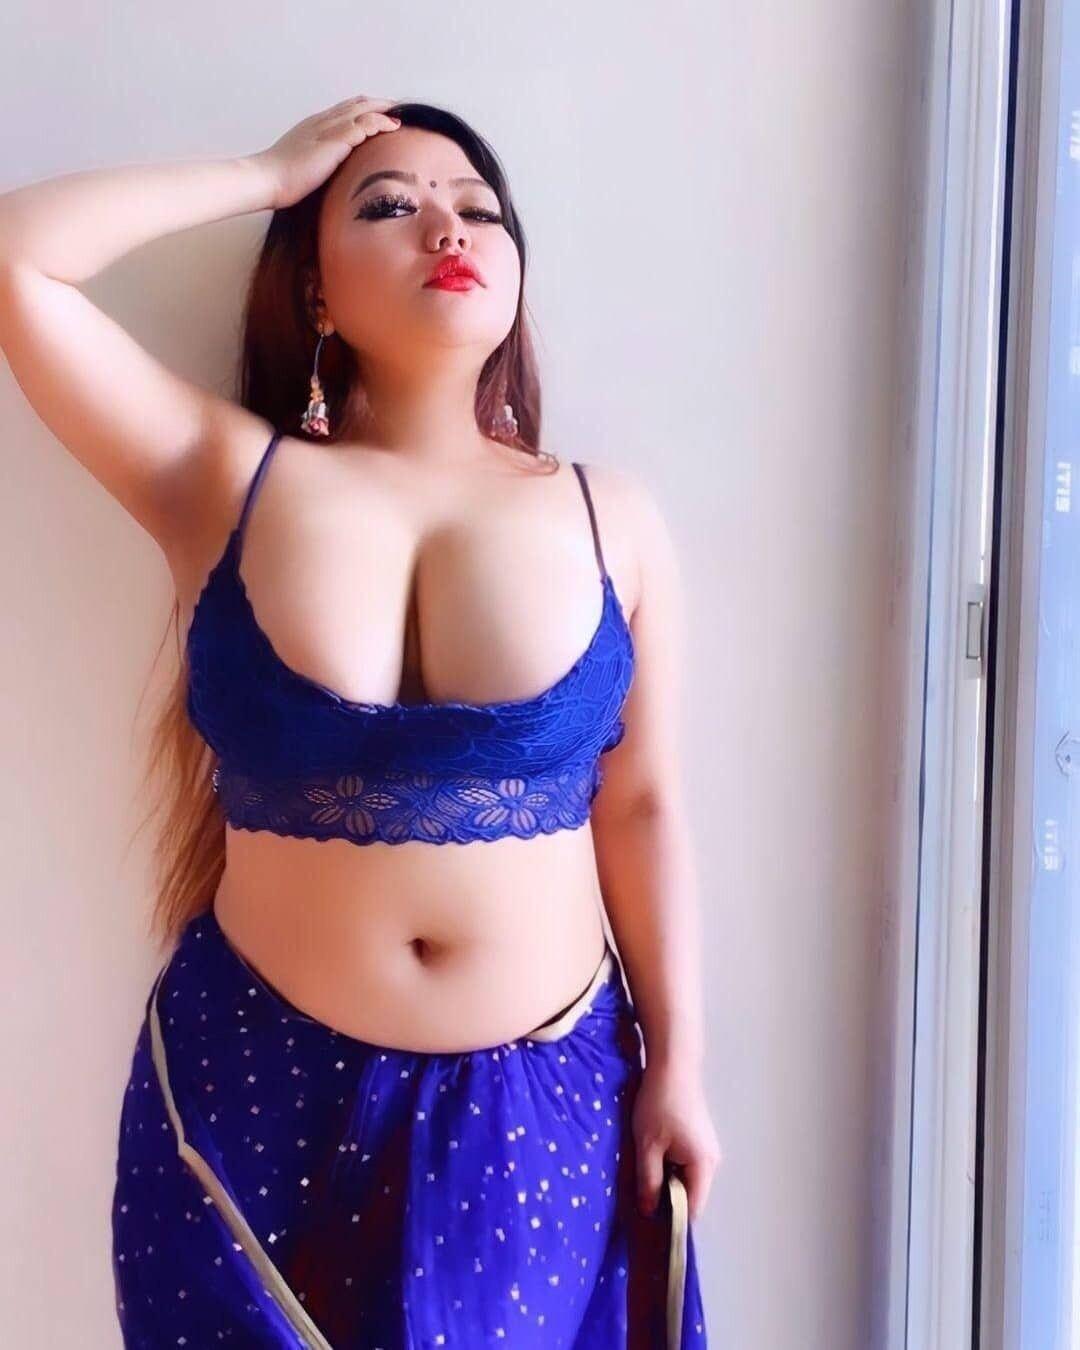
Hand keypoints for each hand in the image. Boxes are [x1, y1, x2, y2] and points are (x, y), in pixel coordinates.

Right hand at [251, 95, 402, 210]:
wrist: (269, 179)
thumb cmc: (281, 181)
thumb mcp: (304, 167)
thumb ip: (318, 165)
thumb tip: (329, 178)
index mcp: (314, 127)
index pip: (343, 111)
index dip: (363, 110)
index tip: (379, 115)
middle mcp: (322, 121)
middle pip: (356, 104)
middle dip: (378, 104)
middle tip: (396, 109)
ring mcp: (329, 128)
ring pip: (363, 109)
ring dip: (384, 109)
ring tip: (401, 115)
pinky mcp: (336, 140)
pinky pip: (365, 123)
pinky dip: (381, 122)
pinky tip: (394, 126)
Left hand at [632, 1059, 720, 1222]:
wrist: (672, 1064)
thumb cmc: (659, 1103)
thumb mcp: (648, 1145)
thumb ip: (649, 1181)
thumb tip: (649, 1212)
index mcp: (703, 1165)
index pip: (693, 1209)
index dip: (673, 1220)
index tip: (650, 1224)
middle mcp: (711, 1160)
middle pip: (691, 1195)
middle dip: (668, 1199)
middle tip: (641, 1199)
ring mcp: (707, 1148)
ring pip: (687, 1178)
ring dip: (667, 1180)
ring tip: (644, 1175)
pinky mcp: (699, 1137)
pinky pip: (687, 1164)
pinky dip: (671, 1166)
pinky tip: (653, 1157)